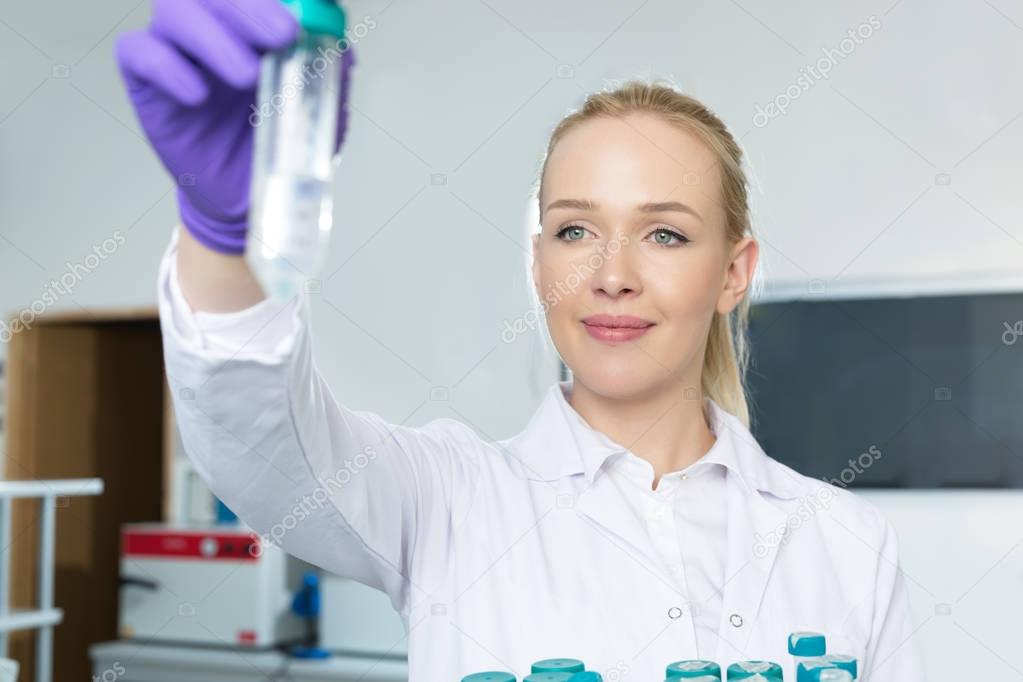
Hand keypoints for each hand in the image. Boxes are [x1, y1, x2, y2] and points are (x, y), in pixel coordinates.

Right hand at [115, 0, 355, 253]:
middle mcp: (214, 27)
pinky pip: (137, 52)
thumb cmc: (280, 143)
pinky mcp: (145, 81)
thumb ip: (329, 74)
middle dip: (250, 6)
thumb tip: (341, 47)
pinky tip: (198, 96)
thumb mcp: (319, 111)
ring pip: (174, 10)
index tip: (300, 22)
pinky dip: (167, 67)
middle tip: (282, 36)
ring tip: (247, 77)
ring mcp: (177, 49)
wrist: (247, 196)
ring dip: (212, 37)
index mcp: (255, 24)